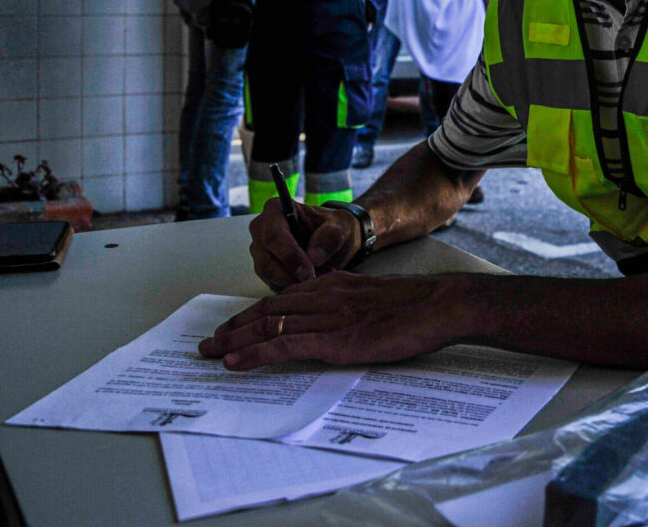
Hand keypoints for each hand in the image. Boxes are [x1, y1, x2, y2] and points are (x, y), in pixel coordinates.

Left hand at [198, 271, 453, 370]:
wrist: (439, 304)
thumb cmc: (417, 306)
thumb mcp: (377, 298)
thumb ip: (352, 305)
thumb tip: (340, 320)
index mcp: (334, 286)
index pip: (283, 299)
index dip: (254, 313)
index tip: (235, 326)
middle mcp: (323, 297)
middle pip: (267, 310)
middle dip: (235, 326)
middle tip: (209, 341)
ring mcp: (327, 318)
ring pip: (268, 326)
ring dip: (234, 340)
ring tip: (210, 352)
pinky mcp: (334, 339)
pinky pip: (283, 345)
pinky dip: (253, 354)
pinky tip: (233, 362)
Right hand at [248, 198, 360, 290]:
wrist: (333, 242)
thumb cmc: (335, 228)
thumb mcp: (342, 225)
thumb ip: (331, 236)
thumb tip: (314, 256)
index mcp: (276, 209)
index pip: (274, 235)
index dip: (290, 256)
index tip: (309, 272)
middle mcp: (261, 228)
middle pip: (265, 258)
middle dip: (290, 274)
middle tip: (316, 281)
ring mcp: (260, 250)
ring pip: (266, 273)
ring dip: (292, 282)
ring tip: (317, 280)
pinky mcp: (264, 268)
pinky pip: (271, 283)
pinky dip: (291, 288)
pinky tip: (310, 284)